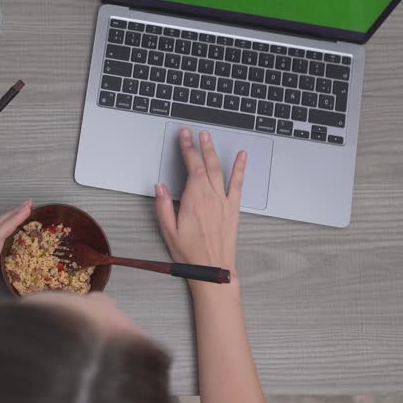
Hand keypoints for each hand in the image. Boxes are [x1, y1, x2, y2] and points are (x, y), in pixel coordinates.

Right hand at [155, 128, 244, 277]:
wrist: (213, 270)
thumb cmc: (190, 254)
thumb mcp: (168, 231)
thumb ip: (163, 206)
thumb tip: (160, 186)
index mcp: (194, 199)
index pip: (191, 166)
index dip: (187, 148)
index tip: (184, 136)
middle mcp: (211, 196)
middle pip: (205, 164)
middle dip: (199, 145)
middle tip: (194, 132)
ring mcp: (224, 201)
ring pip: (219, 170)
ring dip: (213, 152)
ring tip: (209, 138)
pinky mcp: (233, 209)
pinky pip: (237, 184)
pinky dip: (240, 169)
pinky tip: (243, 157)